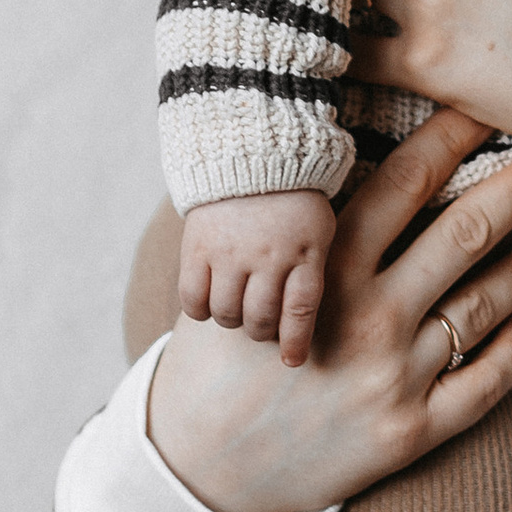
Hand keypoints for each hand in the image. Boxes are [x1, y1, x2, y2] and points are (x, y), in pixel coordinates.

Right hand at [144, 113, 511, 511]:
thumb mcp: (242, 282)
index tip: (496, 108)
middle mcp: (368, 316)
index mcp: (325, 268)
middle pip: (464, 232)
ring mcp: (394, 377)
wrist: (204, 469)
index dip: (456, 136)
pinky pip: (483, 385)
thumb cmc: (218, 361)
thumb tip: (319, 151)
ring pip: (485, 305)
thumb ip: (294, 229)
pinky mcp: (410, 432)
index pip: (406, 182)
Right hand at [177, 187, 337, 365]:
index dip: (295, 342)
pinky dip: (201, 309)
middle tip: (260, 325)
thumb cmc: (294, 199)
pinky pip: (193, 299)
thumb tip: (298, 325)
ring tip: (236, 307)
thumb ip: (311, 271)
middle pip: (260, 319)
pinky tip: (208, 301)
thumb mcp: (319, 230)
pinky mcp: (197, 247)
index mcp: (305, 251)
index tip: (292, 361)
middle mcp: (268, 255)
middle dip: (261, 331)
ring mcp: (230, 252)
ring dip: (231, 319)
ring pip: (226, 314)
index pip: (301, 310)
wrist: (251, 151)